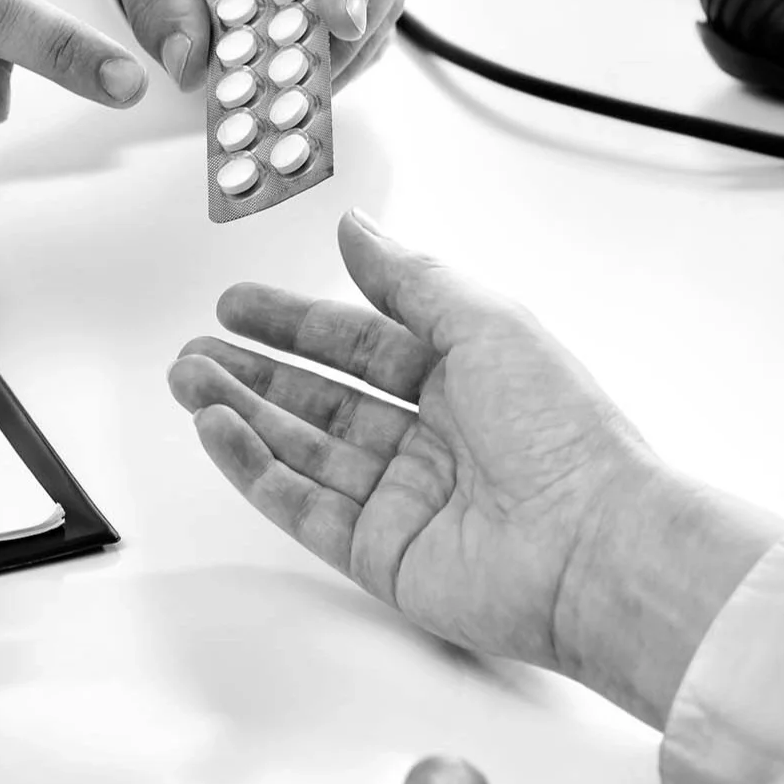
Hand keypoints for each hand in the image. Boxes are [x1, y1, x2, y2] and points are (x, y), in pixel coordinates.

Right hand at [170, 210, 653, 671]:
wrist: (594, 547)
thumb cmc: (565, 435)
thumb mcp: (486, 322)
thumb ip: (408, 277)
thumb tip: (356, 229)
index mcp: (465, 381)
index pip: (360, 344)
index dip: (296, 322)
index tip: (239, 306)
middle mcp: (432, 440)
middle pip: (321, 399)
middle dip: (254, 371)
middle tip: (196, 350)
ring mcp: (402, 500)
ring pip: (301, 450)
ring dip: (242, 413)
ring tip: (189, 382)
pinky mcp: (380, 554)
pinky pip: (301, 505)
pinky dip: (254, 468)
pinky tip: (219, 430)